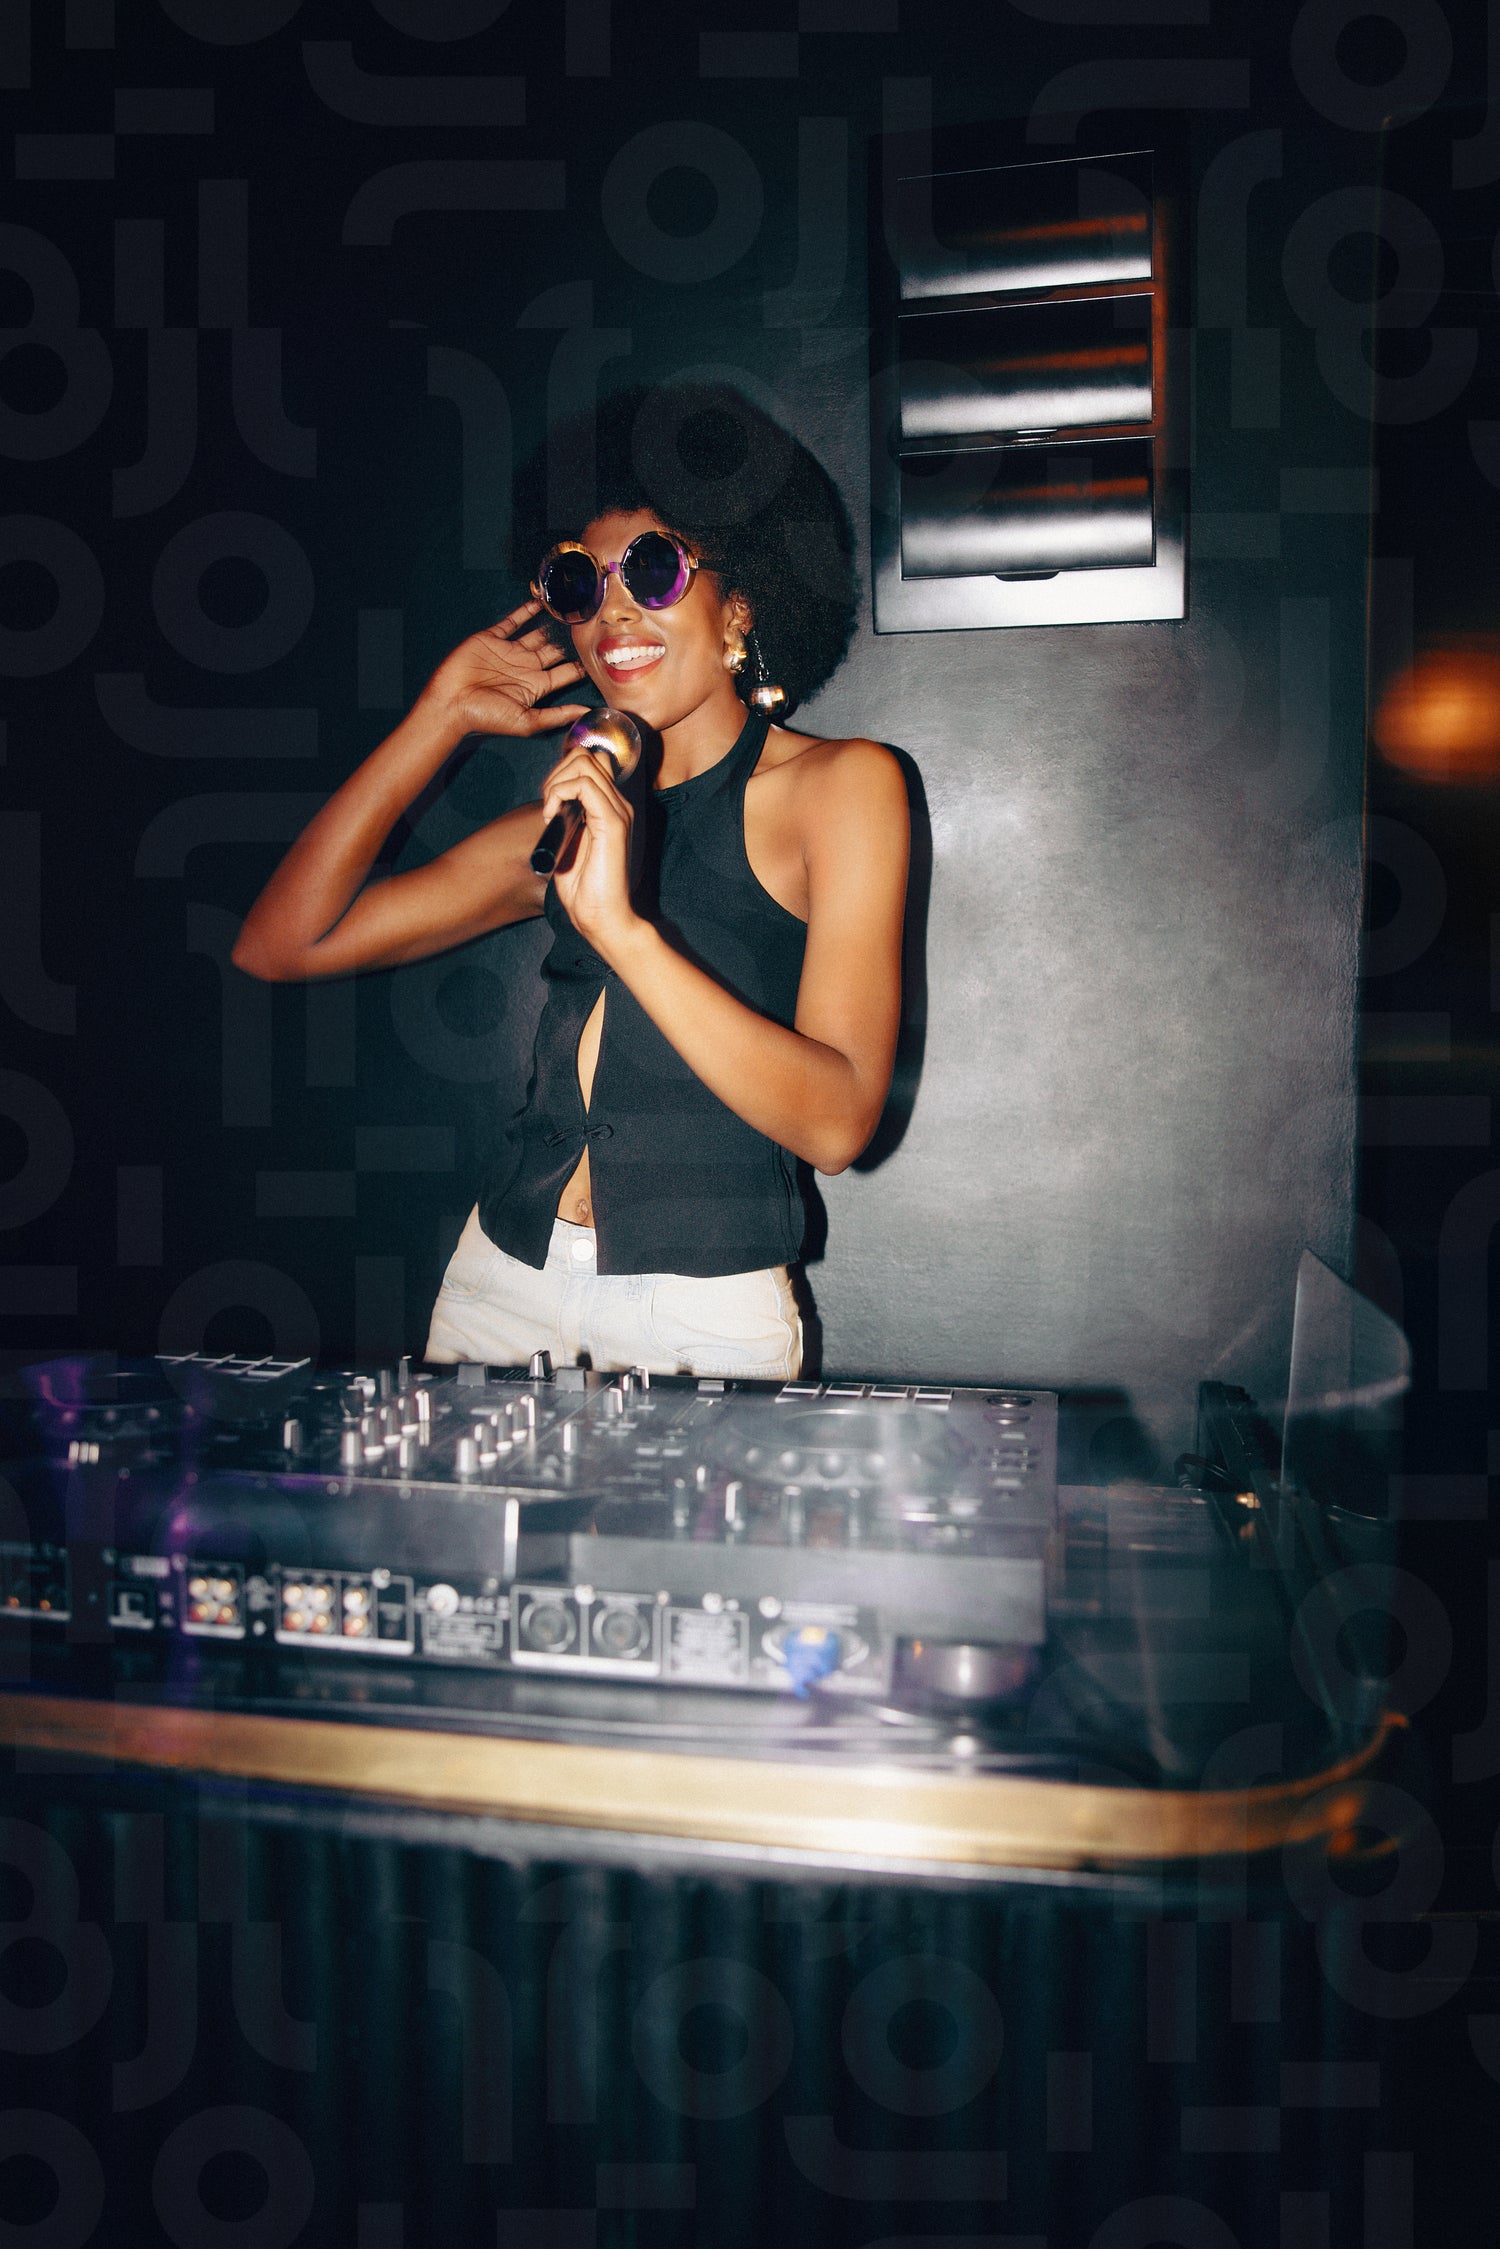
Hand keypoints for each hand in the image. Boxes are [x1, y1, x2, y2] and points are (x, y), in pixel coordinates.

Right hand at [423, 598, 590, 737]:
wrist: (451, 703)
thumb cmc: (486, 717)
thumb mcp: (527, 722)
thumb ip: (556, 716)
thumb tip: (587, 713)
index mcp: (536, 687)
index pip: (565, 673)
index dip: (581, 664)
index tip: (598, 652)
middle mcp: (525, 668)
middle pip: (555, 651)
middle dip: (570, 640)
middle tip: (588, 623)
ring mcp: (509, 652)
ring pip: (536, 634)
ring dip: (551, 623)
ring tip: (569, 609)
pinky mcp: (492, 639)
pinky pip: (511, 622)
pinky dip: (525, 612)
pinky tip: (539, 602)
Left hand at [540, 740, 638, 953]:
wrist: (603, 918)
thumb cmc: (585, 890)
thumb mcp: (568, 845)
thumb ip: (566, 818)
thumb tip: (553, 797)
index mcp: (609, 808)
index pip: (590, 761)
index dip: (562, 772)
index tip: (550, 803)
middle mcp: (618, 804)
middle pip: (586, 755)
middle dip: (556, 773)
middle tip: (548, 807)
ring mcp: (618, 811)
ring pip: (584, 762)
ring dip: (556, 782)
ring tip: (550, 812)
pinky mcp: (612, 822)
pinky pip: (583, 785)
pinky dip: (560, 793)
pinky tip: (553, 816)